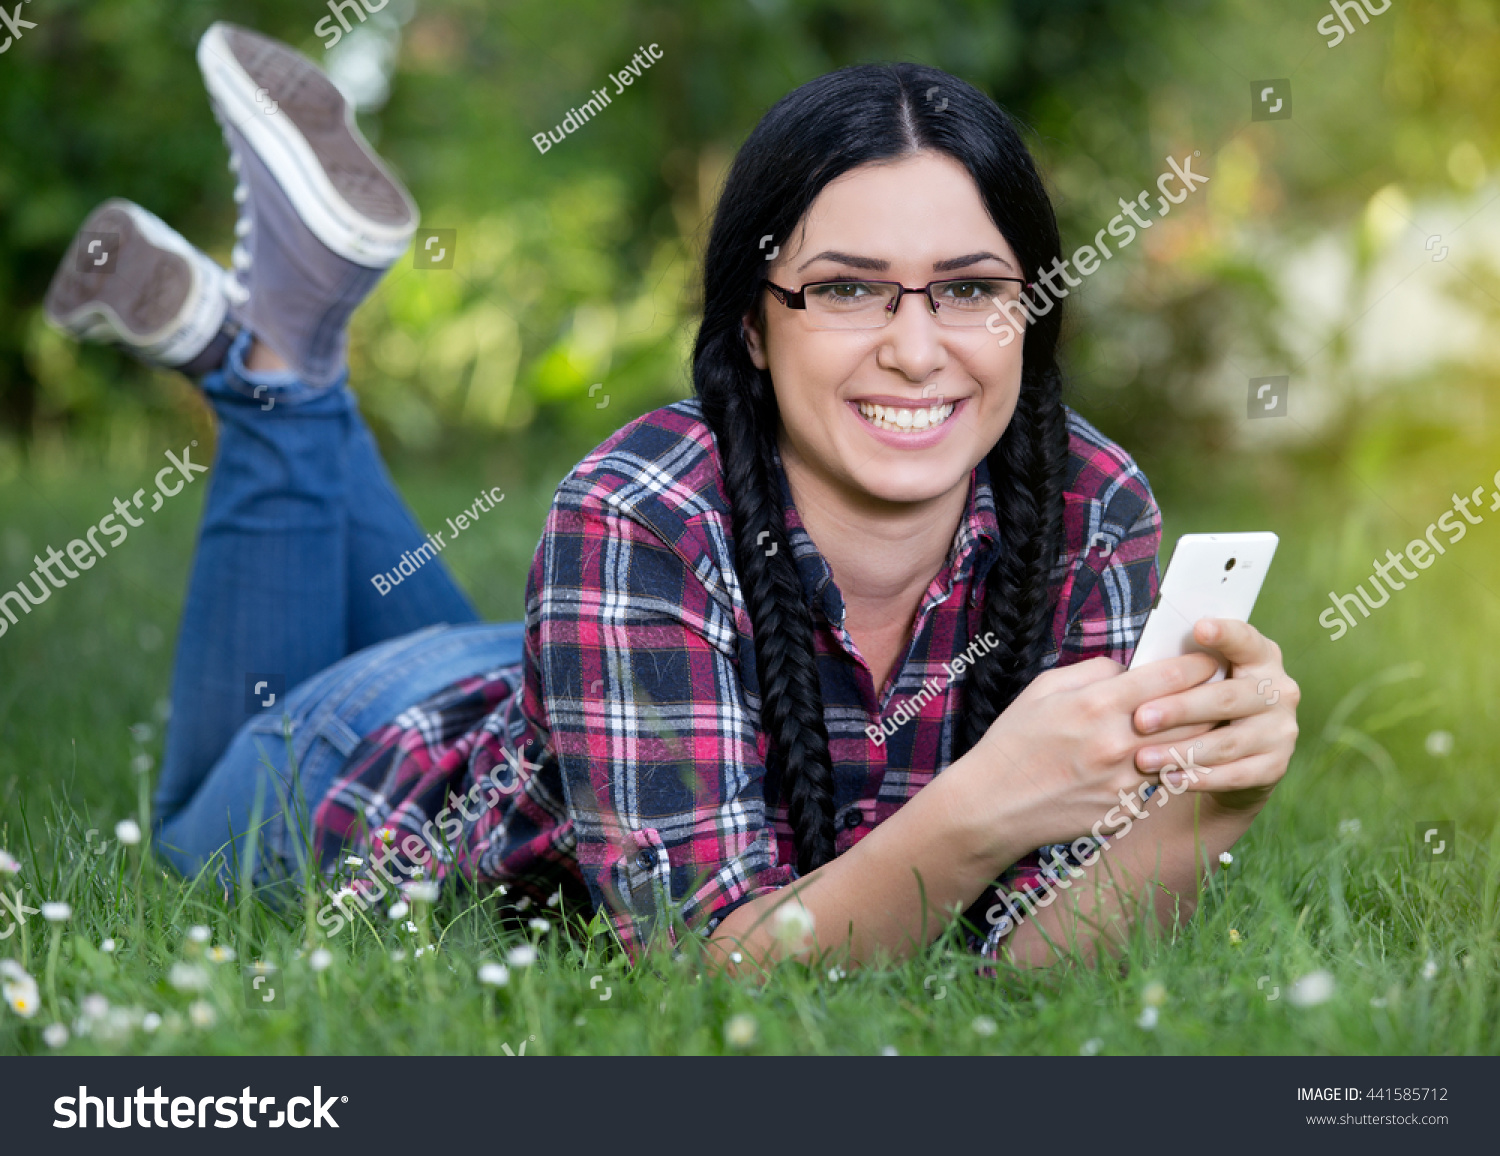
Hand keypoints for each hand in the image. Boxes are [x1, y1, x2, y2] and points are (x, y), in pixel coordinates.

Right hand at [967, 650, 1221, 857]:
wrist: (993, 805)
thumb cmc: (1015, 740)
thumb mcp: (1044, 688)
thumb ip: (1094, 671)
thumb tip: (1131, 670)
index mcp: (1097, 704)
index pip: (1169, 678)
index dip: (1199, 665)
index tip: (1212, 660)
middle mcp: (1117, 743)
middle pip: (1192, 717)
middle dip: (1211, 701)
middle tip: (1223, 691)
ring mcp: (1125, 782)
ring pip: (1186, 754)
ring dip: (1201, 738)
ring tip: (1210, 726)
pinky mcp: (1126, 810)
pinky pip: (1161, 785)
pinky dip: (1170, 771)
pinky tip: (1169, 762)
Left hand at [1130, 618, 1299, 813]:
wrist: (1234, 757)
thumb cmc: (1201, 703)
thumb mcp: (1199, 680)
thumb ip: (1183, 668)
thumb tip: (1136, 668)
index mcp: (1260, 657)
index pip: (1245, 640)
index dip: (1225, 634)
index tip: (1199, 628)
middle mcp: (1279, 690)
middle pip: (1226, 698)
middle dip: (1179, 709)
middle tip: (1140, 719)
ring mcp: (1281, 730)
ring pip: (1226, 743)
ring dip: (1180, 751)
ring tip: (1143, 758)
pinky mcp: (1275, 766)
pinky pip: (1233, 775)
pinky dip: (1197, 778)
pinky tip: (1167, 779)